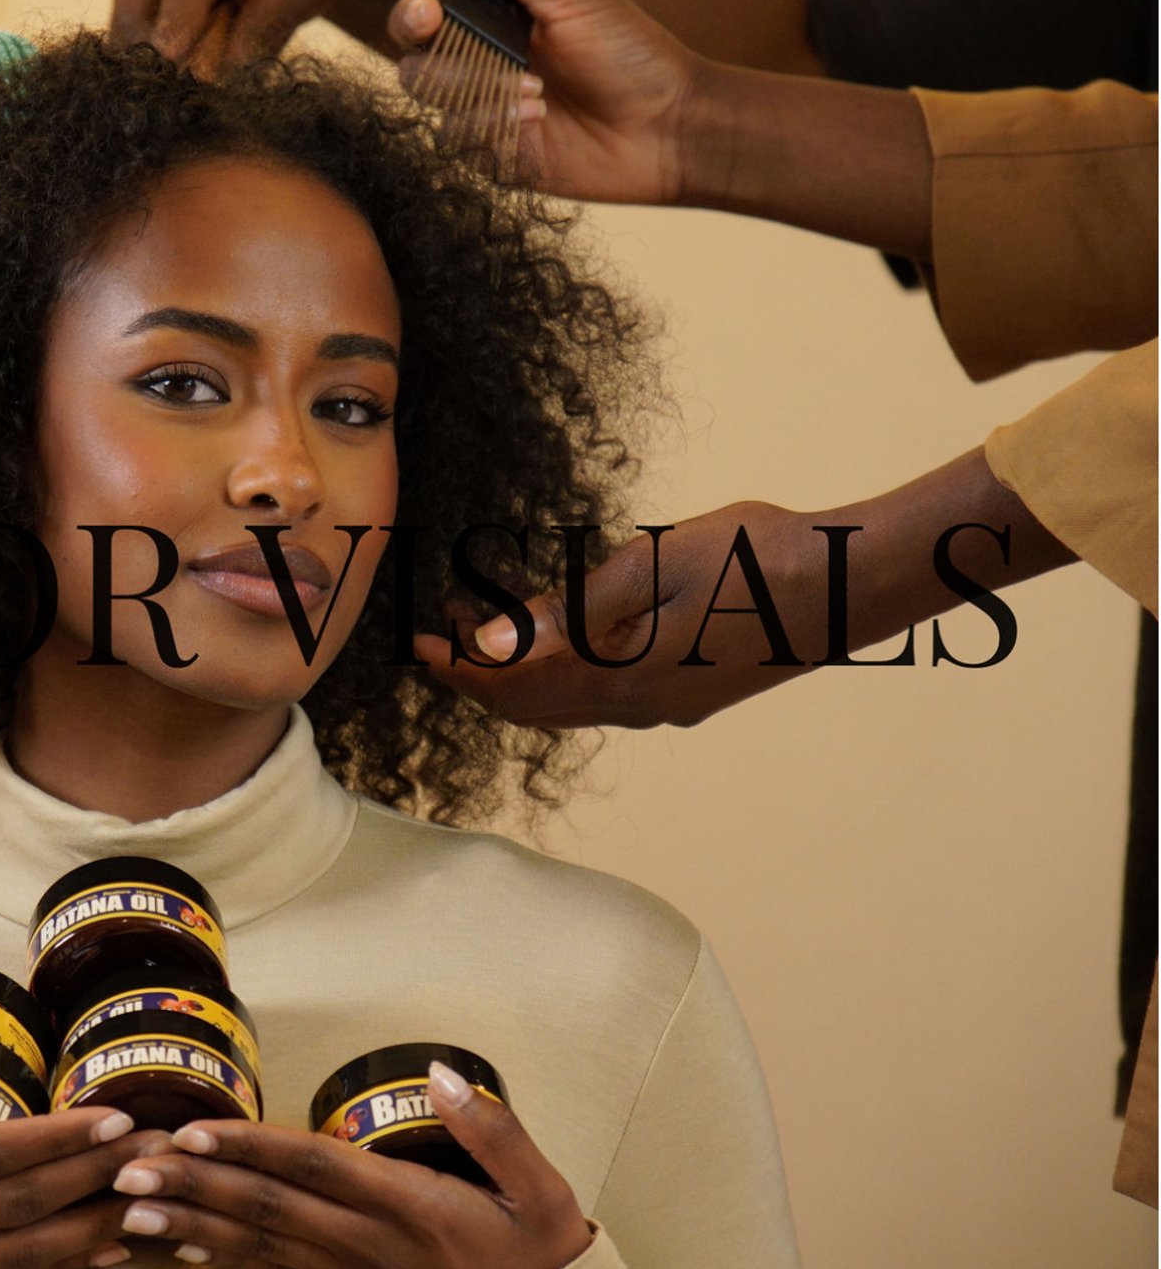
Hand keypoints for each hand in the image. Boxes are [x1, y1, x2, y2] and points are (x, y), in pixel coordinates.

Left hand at [105, 1061, 590, 1268]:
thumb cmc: (541, 1256)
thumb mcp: (540, 1188)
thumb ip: (493, 1128)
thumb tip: (443, 1075)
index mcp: (407, 1206)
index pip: (310, 1166)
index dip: (249, 1147)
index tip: (194, 1131)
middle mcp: (368, 1243)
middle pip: (266, 1206)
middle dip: (193, 1184)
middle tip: (128, 1168)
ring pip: (259, 1243)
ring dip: (192, 1222)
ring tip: (133, 1208)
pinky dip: (225, 1258)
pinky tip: (184, 1248)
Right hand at [112, 0, 437, 72]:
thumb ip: (262, 27)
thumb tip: (226, 72)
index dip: (178, 23)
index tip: (171, 57)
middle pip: (136, 10)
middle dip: (157, 56)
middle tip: (195, 91)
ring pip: (125, 32)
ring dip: (154, 63)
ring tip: (199, 73)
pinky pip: (129, 40)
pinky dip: (152, 62)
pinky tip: (183, 71)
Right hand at [370, 0, 703, 203]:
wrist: (666, 132)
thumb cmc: (631, 54)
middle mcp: (485, 46)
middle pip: (413, 30)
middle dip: (412, 20)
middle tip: (430, 15)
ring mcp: (481, 97)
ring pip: (422, 82)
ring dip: (468, 81)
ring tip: (532, 88)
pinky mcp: (488, 147)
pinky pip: (452, 132)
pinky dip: (488, 123)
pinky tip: (537, 119)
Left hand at [412, 502, 835, 730]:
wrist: (850, 584)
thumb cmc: (753, 561)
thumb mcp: (649, 569)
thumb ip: (568, 611)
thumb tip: (491, 648)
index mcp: (621, 679)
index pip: (512, 686)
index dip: (459, 668)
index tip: (418, 641)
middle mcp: (639, 707)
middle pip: (533, 705)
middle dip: (478, 674)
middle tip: (438, 632)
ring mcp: (669, 705)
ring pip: (568, 703)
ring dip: (518, 673)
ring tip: (483, 627)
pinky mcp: (691, 692)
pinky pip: (603, 694)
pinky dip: (562, 672)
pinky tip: (560, 637)